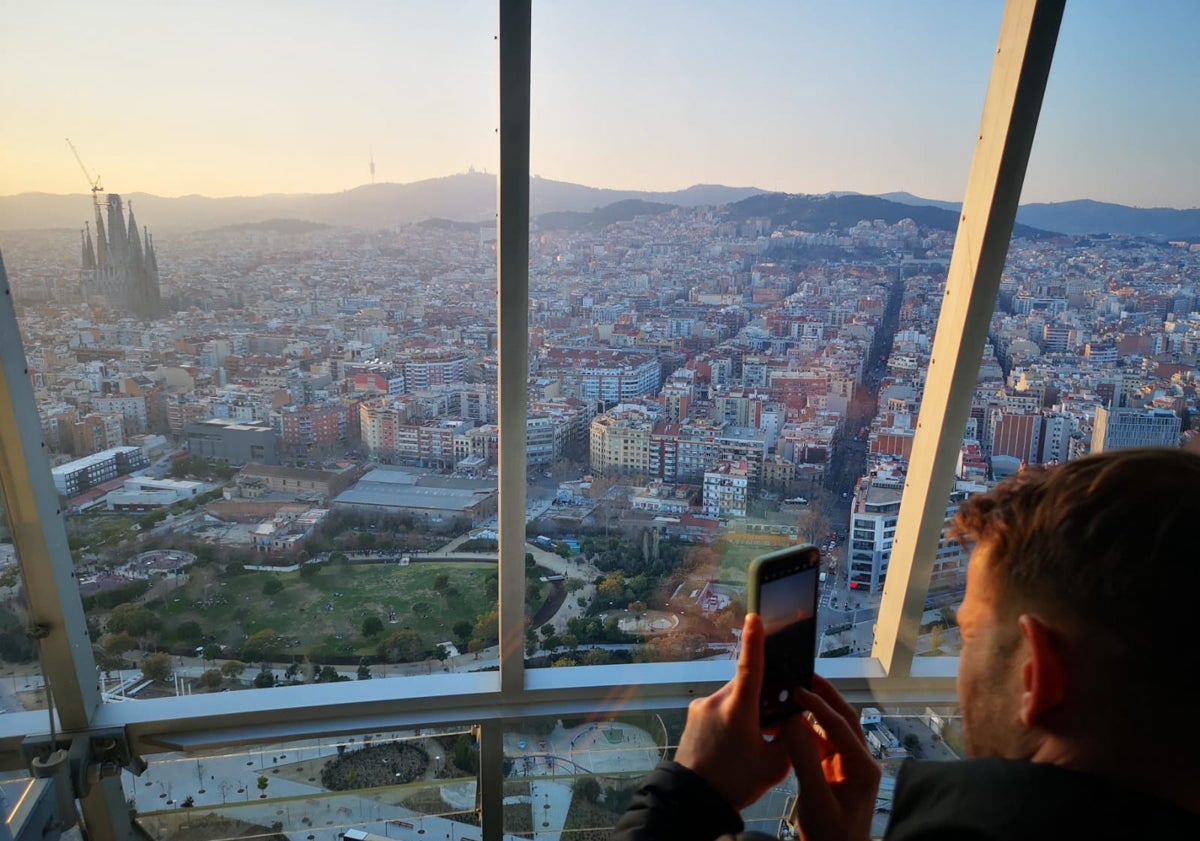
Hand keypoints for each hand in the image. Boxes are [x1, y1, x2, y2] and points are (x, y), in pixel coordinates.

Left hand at [674, 613, 791, 809]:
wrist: (694, 800)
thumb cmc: (735, 783)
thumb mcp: (775, 764)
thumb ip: (788, 735)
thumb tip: (791, 717)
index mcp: (738, 710)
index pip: (750, 666)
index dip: (755, 640)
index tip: (756, 616)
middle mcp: (716, 702)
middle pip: (746, 685)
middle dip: (761, 697)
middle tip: (769, 724)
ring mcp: (701, 707)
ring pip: (733, 696)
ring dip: (744, 710)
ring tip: (747, 742)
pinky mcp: (693, 715)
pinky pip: (718, 707)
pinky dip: (730, 718)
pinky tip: (733, 743)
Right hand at [780, 675, 880, 840]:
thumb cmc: (831, 837)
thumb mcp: (816, 801)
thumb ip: (805, 760)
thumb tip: (792, 723)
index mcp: (862, 767)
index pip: (840, 725)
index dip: (818, 704)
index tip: (797, 688)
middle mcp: (860, 761)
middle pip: (844, 718)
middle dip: (825, 695)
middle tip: (804, 674)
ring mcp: (849, 766)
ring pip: (833, 728)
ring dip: (815, 710)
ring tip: (794, 691)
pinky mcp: (836, 771)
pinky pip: (822, 743)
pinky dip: (807, 730)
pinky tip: (790, 722)